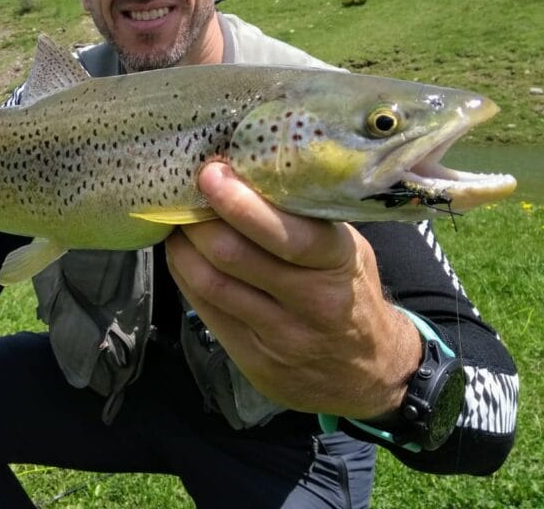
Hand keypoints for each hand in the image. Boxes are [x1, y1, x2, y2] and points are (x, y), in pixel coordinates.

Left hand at [166, 162, 420, 418]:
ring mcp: (279, 337)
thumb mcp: (348, 249)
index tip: (212, 174)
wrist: (368, 372)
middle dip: (199, 219)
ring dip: (183, 245)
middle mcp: (311, 304)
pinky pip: (204, 308)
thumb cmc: (350, 291)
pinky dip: (185, 273)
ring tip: (176, 219)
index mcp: (340, 265)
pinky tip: (182, 252)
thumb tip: (248, 171)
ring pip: (212, 283)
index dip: (240, 205)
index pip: (287, 236)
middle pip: (234, 256)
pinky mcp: (251, 359)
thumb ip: (305, 218)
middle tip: (182, 191)